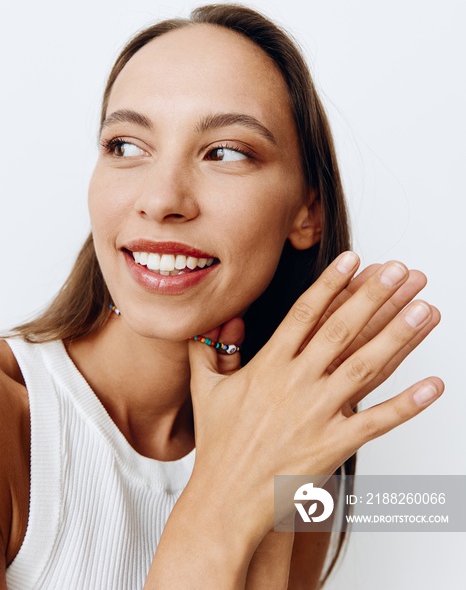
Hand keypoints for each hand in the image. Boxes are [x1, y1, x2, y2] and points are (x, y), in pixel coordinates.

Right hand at [187, 252, 442, 538]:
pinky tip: (435, 386)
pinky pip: (377, 421)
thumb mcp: (206, 389)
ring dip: (399, 337)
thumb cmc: (219, 446)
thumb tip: (220, 319)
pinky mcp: (332, 446)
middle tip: (401, 270)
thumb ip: (208, 349)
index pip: (304, 313)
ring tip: (425, 310)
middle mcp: (295, 383)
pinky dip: (408, 404)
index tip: (353, 259)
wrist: (225, 500)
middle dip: (374, 296)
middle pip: (341, 330)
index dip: (331, 284)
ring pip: (364, 367)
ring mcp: (316, 414)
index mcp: (268, 365)